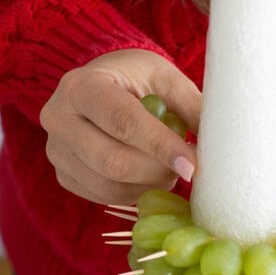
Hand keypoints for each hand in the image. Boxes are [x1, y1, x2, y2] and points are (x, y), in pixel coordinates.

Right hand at [40, 49, 199, 204]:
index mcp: (82, 85)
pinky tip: (147, 176)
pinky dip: (133, 193)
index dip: (160, 146)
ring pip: (108, 185)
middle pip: (112, 160)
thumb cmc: (136, 79)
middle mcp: (58, 118)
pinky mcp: (63, 175)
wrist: (99, 85)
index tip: (193, 165)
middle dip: (157, 171)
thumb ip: (190, 105)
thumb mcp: (164, 78)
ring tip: (167, 169)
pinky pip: (103, 196)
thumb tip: (220, 143)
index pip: (122, 121)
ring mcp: (55, 150)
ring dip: (148, 185)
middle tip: (186, 168)